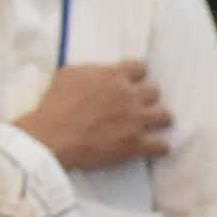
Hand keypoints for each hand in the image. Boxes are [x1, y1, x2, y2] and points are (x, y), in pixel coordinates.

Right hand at [20, 62, 172, 172]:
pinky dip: (160, 148)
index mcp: (114, 75)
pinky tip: (155, 148)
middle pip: (155, 91)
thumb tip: (101, 72)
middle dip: (146, 99)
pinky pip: (162, 146)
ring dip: (159, 120)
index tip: (132, 83)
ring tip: (152, 125)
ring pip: (165, 116)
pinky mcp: (136, 144)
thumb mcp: (69, 75)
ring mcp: (135, 120)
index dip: (136, 77)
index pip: (141, 68)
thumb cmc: (54, 106)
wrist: (51, 138)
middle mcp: (129, 95)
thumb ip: (92, 71)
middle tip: (137, 106)